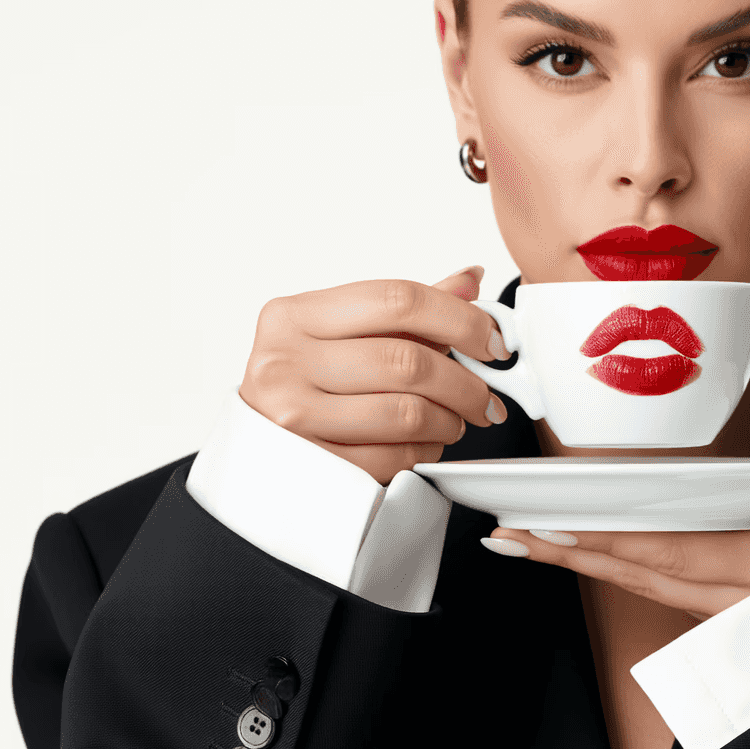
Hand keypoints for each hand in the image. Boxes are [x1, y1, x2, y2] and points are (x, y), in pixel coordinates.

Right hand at [240, 265, 511, 486]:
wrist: (257, 454)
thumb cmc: (304, 385)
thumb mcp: (343, 336)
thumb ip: (404, 311)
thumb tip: (468, 281)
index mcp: (296, 315)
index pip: (397, 300)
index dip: (460, 320)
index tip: (492, 343)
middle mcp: (285, 360)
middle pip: (407, 361)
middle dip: (466, 384)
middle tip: (486, 398)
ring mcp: (292, 416)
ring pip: (406, 413)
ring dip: (449, 421)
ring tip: (454, 421)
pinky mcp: (310, 466)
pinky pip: (392, 457)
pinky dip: (424, 453)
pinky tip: (425, 444)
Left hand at [485, 427, 749, 618]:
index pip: (682, 554)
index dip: (613, 541)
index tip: (555, 526)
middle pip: (645, 577)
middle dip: (573, 556)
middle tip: (506, 534)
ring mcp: (744, 626)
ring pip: (652, 591)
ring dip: (589, 567)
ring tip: (530, 543)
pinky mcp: (744, 629)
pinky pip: (671, 599)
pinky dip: (629, 576)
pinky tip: (601, 557)